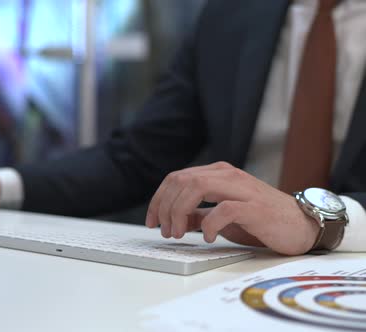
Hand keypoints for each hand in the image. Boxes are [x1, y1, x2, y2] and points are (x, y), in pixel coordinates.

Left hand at [145, 162, 319, 255]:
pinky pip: (222, 209)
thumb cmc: (261, 220)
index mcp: (217, 174)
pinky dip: (208, 224)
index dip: (158, 199)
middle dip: (165, 207)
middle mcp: (227, 175)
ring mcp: (241, 188)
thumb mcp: (222, 217)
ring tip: (178, 234)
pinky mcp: (254, 206)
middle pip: (181, 181)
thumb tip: (173, 221)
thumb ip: (198, 215)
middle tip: (164, 231)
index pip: (176, 178)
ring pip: (196, 187)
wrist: (302, 225)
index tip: (151, 221)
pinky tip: (206, 237)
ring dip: (179, 212)